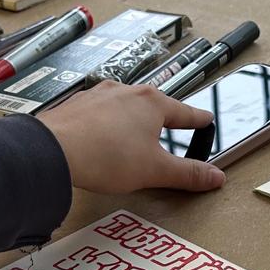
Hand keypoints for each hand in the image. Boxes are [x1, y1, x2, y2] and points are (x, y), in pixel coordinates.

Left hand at [40, 81, 225, 194]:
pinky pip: (99, 112)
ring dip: (131, 121)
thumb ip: (188, 174)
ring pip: (124, 106)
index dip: (198, 119)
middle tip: (170, 130)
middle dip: (162, 120)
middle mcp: (126, 92)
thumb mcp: (155, 170)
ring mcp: (99, 95)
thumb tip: (214, 177)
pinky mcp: (77, 105)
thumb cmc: (105, 155)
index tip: (205, 119)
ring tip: (132, 141)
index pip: (185, 112)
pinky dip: (106, 125)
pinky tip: (102, 140)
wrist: (54, 151)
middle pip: (153, 106)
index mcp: (152, 103)